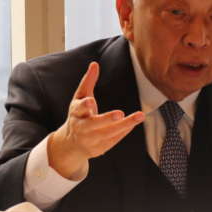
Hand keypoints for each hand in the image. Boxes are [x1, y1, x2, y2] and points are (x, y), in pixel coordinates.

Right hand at [47, 62, 144, 179]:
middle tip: (119, 113)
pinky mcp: (100, 148)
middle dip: (106, 119)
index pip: (79, 108)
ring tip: (140, 116)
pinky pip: (115, 139)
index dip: (84, 105)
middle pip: (94, 124)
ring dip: (125, 125)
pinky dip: (125, 130)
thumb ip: (87, 82)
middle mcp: (82, 128)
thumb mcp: (79, 98)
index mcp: (76, 113)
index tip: (91, 102)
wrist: (72, 144)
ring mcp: (91, 139)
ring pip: (109, 133)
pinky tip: (135, 122)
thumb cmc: (79, 115)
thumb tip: (94, 64)